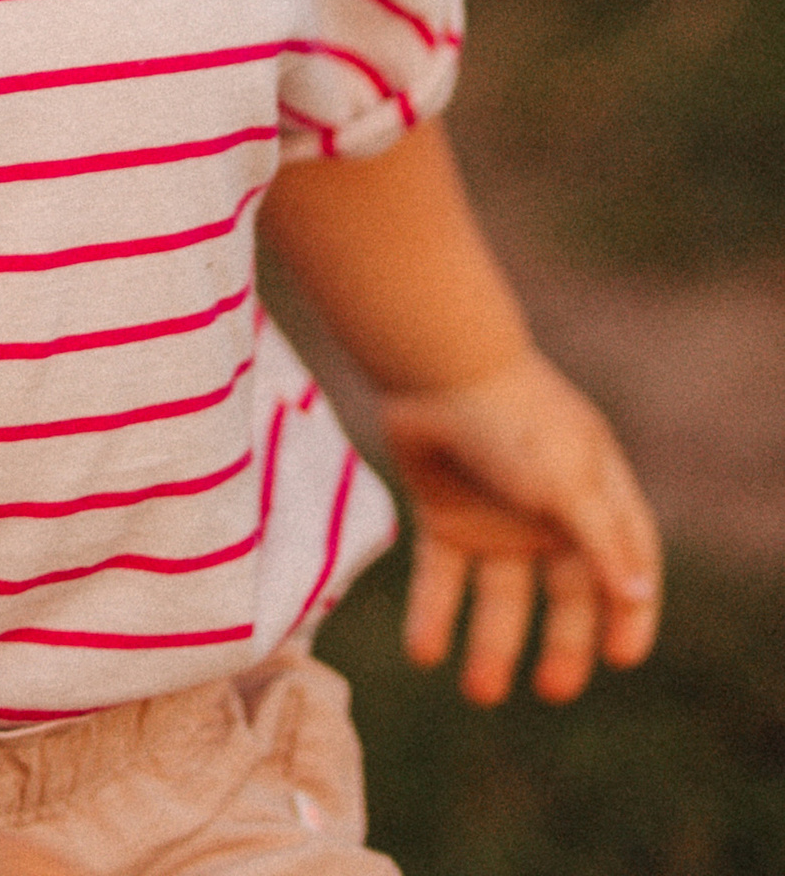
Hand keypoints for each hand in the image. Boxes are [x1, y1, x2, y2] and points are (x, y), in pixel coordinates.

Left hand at [377, 347, 661, 704]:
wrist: (432, 368)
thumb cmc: (513, 420)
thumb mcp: (569, 483)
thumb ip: (604, 543)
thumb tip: (636, 599)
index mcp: (595, 498)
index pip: (626, 569)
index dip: (630, 615)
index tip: (621, 657)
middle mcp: (549, 515)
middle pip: (567, 598)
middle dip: (564, 648)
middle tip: (552, 690)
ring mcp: (496, 519)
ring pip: (502, 600)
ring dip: (492, 647)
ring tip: (478, 691)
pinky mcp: (446, 518)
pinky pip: (443, 580)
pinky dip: (433, 616)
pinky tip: (423, 653)